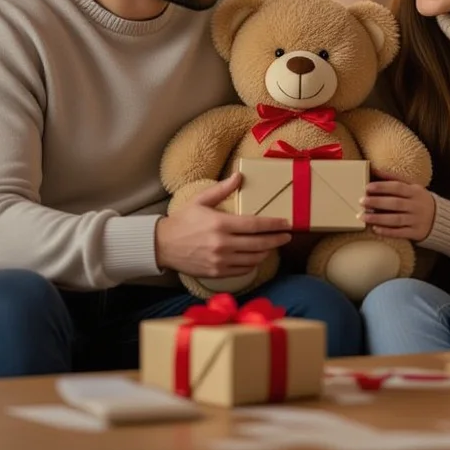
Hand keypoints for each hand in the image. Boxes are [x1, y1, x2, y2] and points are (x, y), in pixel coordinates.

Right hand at [155, 173, 291, 277]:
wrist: (162, 246)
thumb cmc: (182, 221)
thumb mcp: (199, 201)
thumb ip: (221, 189)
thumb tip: (239, 176)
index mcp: (220, 224)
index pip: (255, 225)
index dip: (274, 225)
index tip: (287, 223)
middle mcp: (222, 244)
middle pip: (259, 243)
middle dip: (277, 240)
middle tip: (287, 236)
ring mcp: (220, 261)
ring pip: (253, 259)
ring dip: (267, 252)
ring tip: (273, 245)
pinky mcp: (217, 273)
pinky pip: (243, 270)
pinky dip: (253, 264)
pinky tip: (257, 257)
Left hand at [361, 180, 435, 241]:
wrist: (441, 219)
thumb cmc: (419, 200)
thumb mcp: (412, 187)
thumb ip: (394, 179)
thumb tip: (374, 169)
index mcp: (415, 192)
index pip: (397, 187)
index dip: (382, 187)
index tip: (367, 188)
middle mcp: (416, 205)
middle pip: (395, 203)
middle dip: (377, 202)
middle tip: (361, 201)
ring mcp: (416, 220)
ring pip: (396, 219)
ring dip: (378, 218)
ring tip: (363, 217)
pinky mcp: (416, 233)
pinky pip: (400, 232)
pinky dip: (387, 231)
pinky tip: (375, 229)